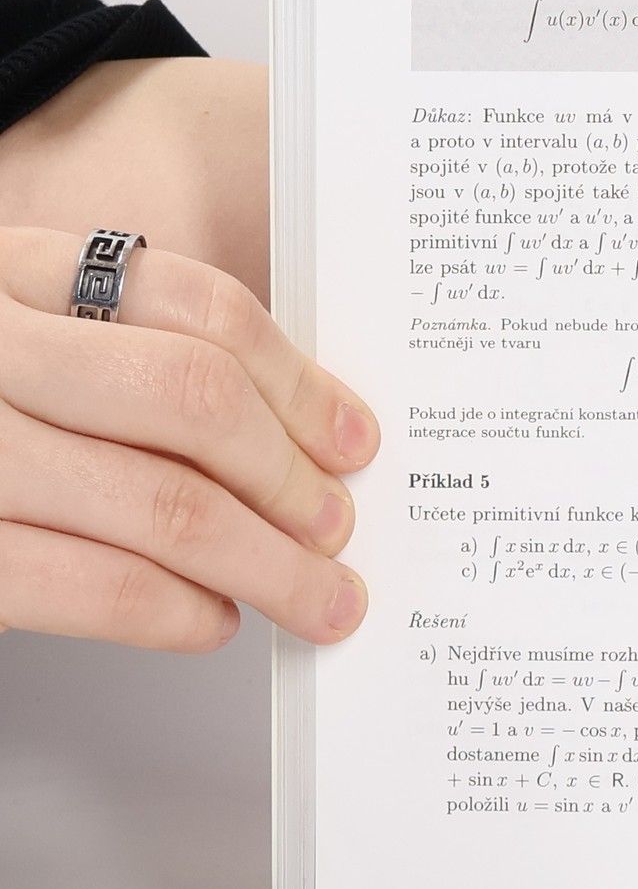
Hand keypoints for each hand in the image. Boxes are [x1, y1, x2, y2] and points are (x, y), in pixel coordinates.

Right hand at [0, 225, 379, 650]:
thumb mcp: (30, 339)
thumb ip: (131, 354)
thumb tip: (303, 434)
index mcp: (9, 271)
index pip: (197, 305)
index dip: (297, 381)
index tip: (353, 440)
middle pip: (193, 399)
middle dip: (291, 478)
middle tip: (338, 528)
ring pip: (160, 503)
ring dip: (264, 563)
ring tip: (311, 593)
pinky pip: (91, 583)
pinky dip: (172, 611)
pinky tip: (210, 618)